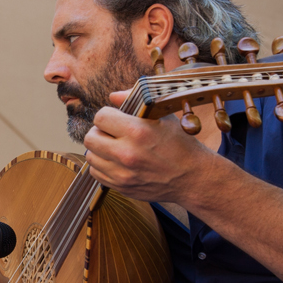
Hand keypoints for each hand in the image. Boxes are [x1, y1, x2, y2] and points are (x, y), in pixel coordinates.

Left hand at [81, 95, 218, 204]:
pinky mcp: (121, 187)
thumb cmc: (179, 143)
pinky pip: (96, 173)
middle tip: (111, 132)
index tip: (116, 118)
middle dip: (99, 131)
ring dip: (99, 149)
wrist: (192, 177)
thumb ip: (135, 102)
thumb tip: (113, 96)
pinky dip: (102, 166)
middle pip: (90, 138)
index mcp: (138, 131)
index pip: (101, 117)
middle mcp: (127, 154)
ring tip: (114, 146)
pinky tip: (116, 161)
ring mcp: (122, 173)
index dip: (107, 115)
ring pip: (91, 156)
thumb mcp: (163, 116)